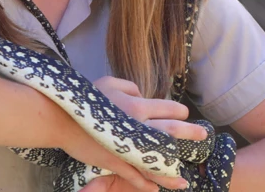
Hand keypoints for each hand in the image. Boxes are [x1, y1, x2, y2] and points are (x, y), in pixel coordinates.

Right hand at [73, 76, 207, 189]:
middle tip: (203, 136)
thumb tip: (143, 95)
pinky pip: (135, 176)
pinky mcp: (116, 162)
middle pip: (172, 132)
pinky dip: (146, 184)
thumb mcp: (108, 83)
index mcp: (137, 106)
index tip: (186, 116)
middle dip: (191, 134)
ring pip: (158, 162)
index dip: (180, 112)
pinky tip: (155, 189)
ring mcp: (129, 148)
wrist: (61, 119)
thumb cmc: (84, 99)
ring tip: (184, 182)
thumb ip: (130, 87)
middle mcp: (138, 127)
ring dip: (172, 173)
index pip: (169, 108)